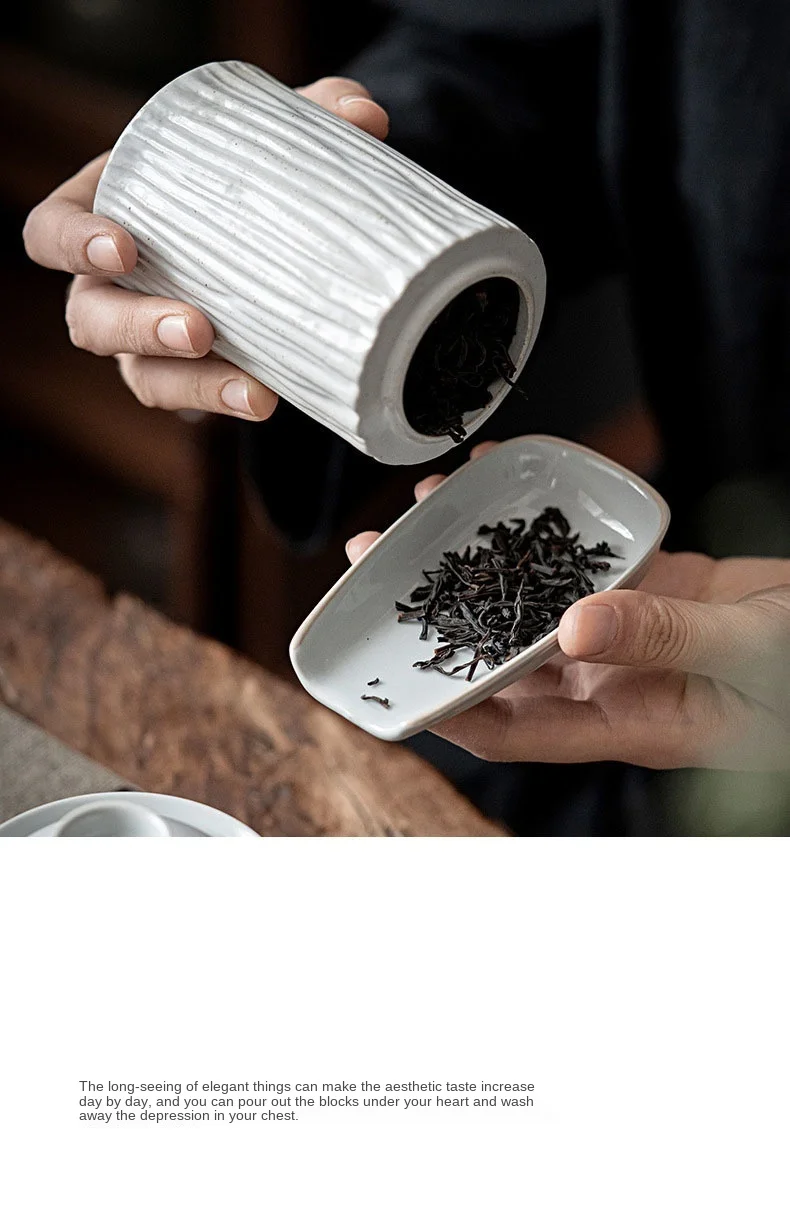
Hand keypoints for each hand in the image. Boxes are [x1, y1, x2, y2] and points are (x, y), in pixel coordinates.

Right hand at [22, 79, 388, 419]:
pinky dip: (230, 400)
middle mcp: (111, 288)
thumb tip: (365, 116)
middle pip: (91, 321)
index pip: (52, 233)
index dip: (73, 243)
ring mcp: (147, 342)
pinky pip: (195, 402)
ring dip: (194, 387)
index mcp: (104, 214)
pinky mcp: (192, 378)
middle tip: (197, 328)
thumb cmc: (236, 178)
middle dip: (139, 328)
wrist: (268, 238)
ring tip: (253, 392)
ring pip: (144, 378)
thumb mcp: (262, 142)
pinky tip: (270, 398)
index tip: (124, 246)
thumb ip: (310, 117)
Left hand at [346, 444, 789, 769]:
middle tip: (378, 561)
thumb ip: (664, 638)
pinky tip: (504, 484)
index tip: (392, 670)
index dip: (445, 709)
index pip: (508, 730)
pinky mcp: (641, 589)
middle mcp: (605, 682)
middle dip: (437, 617)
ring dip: (475, 563)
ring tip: (427, 507)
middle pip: (498, 660)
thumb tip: (572, 627)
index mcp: (622, 721)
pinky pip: (573, 560)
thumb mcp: (745, 652)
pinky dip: (537, 527)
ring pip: (527, 603)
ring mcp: (619, 634)